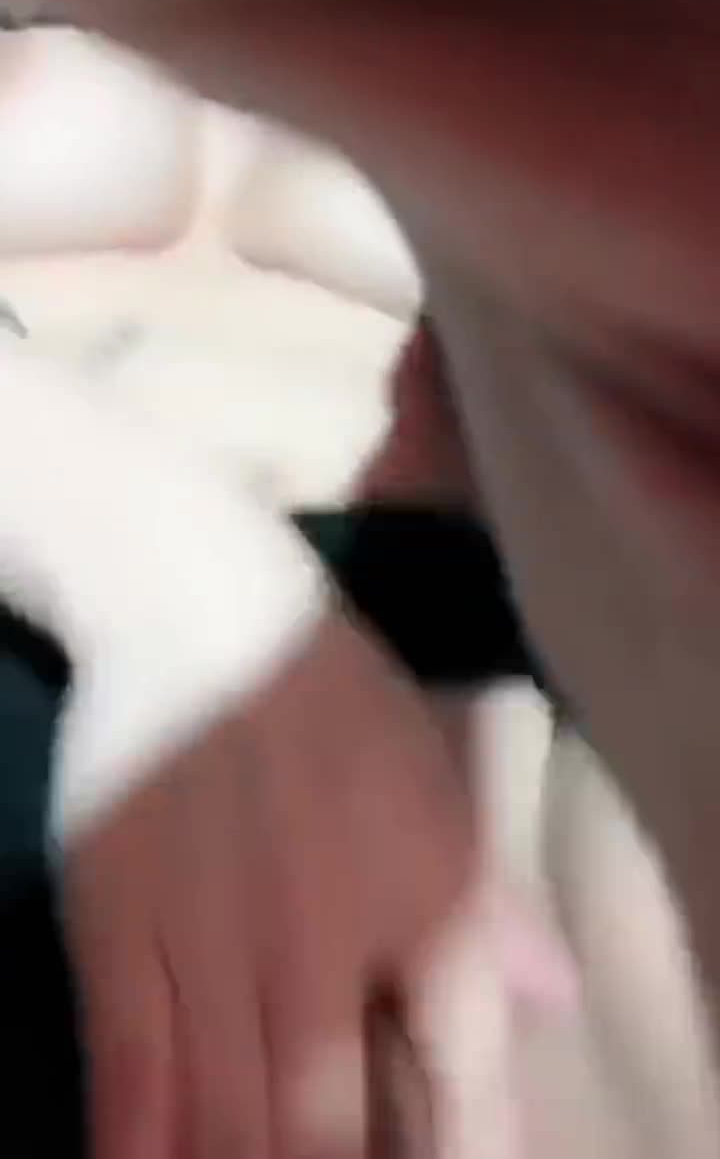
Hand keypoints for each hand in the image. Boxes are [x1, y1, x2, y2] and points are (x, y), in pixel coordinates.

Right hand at [62, 605, 472, 1158]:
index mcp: (420, 896)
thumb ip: (486, 898)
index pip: (458, 1065)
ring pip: (229, 1117)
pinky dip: (146, 1143)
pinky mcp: (121, 934)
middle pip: (325, 1127)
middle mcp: (324, 946)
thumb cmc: (329, 692)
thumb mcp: (432, 777)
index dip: (466, 1145)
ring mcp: (215, 948)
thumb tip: (552, 992)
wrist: (198, 610)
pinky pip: (133, 1073)